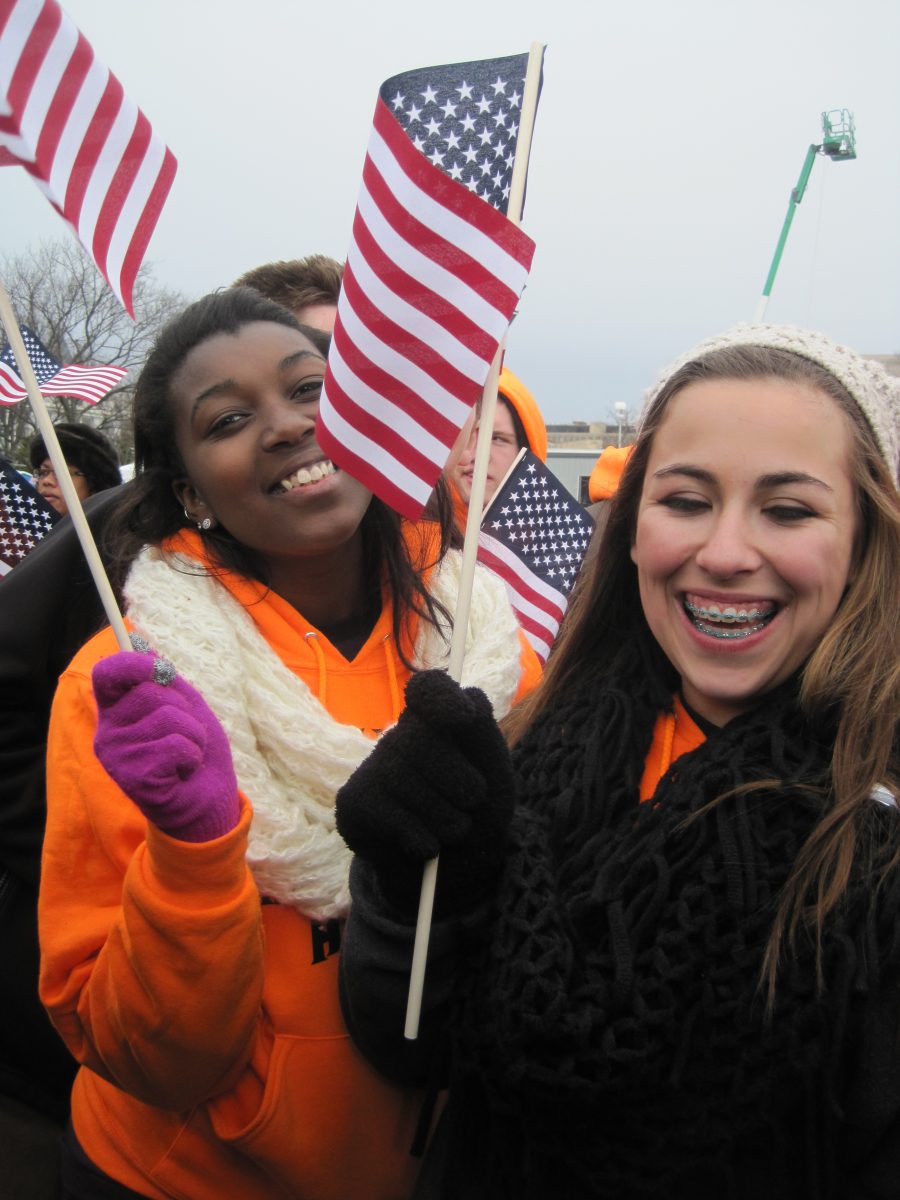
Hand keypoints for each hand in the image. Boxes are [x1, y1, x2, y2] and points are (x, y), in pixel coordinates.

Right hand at [92, 647, 238, 842]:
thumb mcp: (184, 706)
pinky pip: (176, 746)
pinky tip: (183, 772)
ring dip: (193, 735)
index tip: (161, 670)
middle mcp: (107, 733)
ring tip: (186, 755)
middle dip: (183, 709)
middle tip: (185, 734)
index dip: (135, 663)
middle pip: (149, 691)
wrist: (206, 801)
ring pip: (168, 718)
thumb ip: (164, 679)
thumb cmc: (193, 750)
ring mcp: (117, 758)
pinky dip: (192, 756)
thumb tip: (143, 645)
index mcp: (116, 712)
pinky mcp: (134, 779)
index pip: (107, 673)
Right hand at [336, 670, 515, 915]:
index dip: (441, 698)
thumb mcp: (495, 772)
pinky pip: (391, 817)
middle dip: (460, 779)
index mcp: (438, 720)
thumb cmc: (480, 812)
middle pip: (421, 738)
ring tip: (454, 830)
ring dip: (447, 818)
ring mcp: (373, 765)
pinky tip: (428, 845)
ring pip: (407, 781)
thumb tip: (467, 700)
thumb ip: (483, 731)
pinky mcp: (354, 800)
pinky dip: (423, 840)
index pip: (429, 688)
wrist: (458, 869)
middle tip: (472, 801)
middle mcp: (400, 734)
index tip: (463, 718)